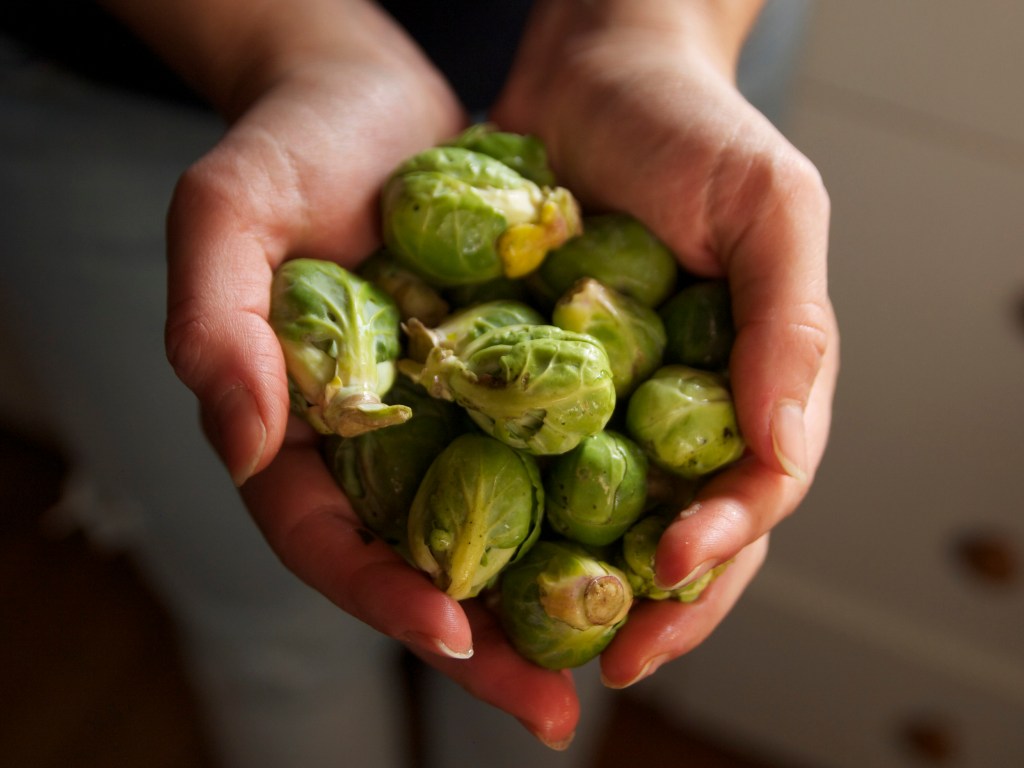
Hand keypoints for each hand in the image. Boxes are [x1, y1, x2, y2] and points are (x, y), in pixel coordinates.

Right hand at [144, 0, 583, 748]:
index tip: (451, 632)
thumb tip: (241, 443)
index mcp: (296, 431)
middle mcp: (371, 444)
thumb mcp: (228, 214)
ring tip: (623, 651)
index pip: (325, 539)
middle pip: (419, 565)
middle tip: (554, 710)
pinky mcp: (500, 381)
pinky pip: (547, 455)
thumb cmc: (289, 149)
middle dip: (483, 645)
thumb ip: (216, 325)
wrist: (370, 97)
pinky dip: (588, 503)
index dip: (382, 594)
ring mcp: (439, 417)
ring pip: (495, 530)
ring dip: (551, 600)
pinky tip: (648, 539)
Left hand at [492, 0, 838, 691]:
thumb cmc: (696, 133)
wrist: (594, 72)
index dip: (712, 555)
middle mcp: (670, 413)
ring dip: (557, 589)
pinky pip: (506, 454)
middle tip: (595, 669)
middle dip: (638, 609)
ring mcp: (594, 402)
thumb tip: (781, 452)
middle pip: (665, 535)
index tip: (663, 586)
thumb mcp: (772, 211)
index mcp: (743, 392)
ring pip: (583, 519)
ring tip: (516, 644)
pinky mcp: (521, 377)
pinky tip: (454, 551)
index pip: (744, 501)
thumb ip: (793, 330)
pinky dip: (488, 506)